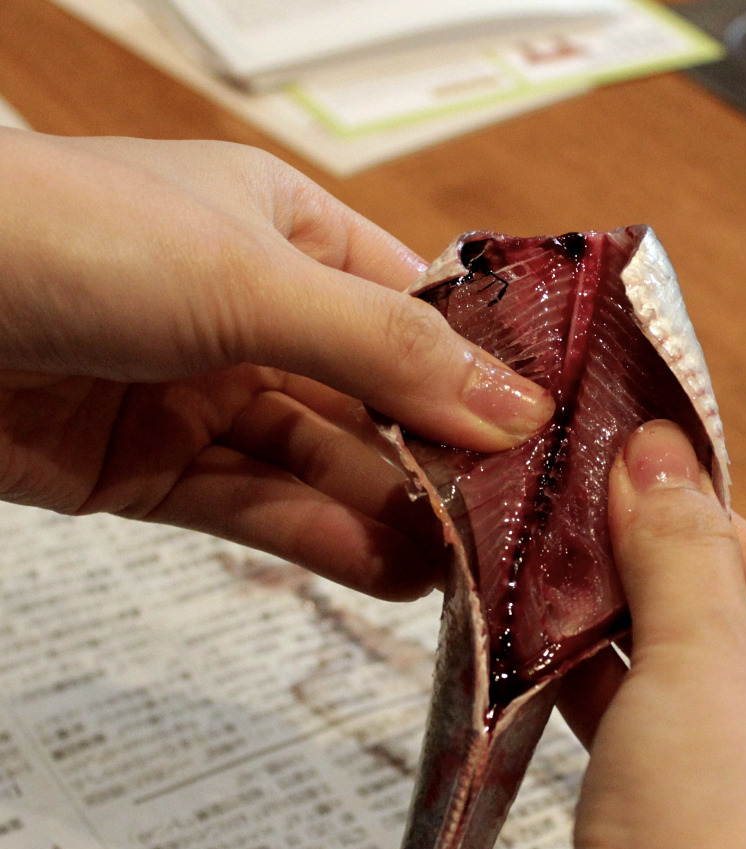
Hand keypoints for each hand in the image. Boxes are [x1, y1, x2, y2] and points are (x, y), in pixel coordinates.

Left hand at [0, 130, 552, 598]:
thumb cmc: (62, 237)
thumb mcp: (250, 278)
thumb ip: (384, 351)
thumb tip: (511, 409)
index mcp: (288, 232)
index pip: (415, 309)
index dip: (479, 371)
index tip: (538, 434)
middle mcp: (258, 314)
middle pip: (377, 399)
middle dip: (440, 459)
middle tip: (509, 521)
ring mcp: (208, 396)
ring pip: (325, 465)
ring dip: (392, 514)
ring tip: (464, 565)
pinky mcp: (160, 470)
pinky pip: (262, 508)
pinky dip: (324, 541)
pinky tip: (391, 573)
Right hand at [489, 420, 745, 848]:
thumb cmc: (736, 833)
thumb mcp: (715, 652)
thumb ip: (683, 545)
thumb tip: (657, 449)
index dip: (711, 521)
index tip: (639, 477)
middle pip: (734, 635)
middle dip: (656, 578)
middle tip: (587, 524)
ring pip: (681, 692)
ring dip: (620, 637)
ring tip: (559, 580)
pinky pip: (646, 748)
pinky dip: (601, 699)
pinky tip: (553, 660)